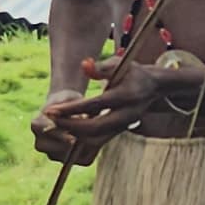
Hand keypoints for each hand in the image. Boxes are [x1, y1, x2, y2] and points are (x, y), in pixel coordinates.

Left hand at [34, 62, 175, 157]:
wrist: (154, 87)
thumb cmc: (132, 73)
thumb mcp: (119, 64)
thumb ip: (101, 67)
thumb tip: (84, 64)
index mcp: (126, 96)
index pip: (94, 105)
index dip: (71, 109)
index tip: (51, 110)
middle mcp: (127, 114)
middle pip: (94, 128)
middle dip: (69, 125)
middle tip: (51, 118)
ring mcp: (124, 126)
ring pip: (96, 139)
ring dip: (73, 134)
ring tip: (57, 123)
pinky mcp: (119, 131)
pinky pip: (98, 140)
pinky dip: (81, 137)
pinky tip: (68, 127)